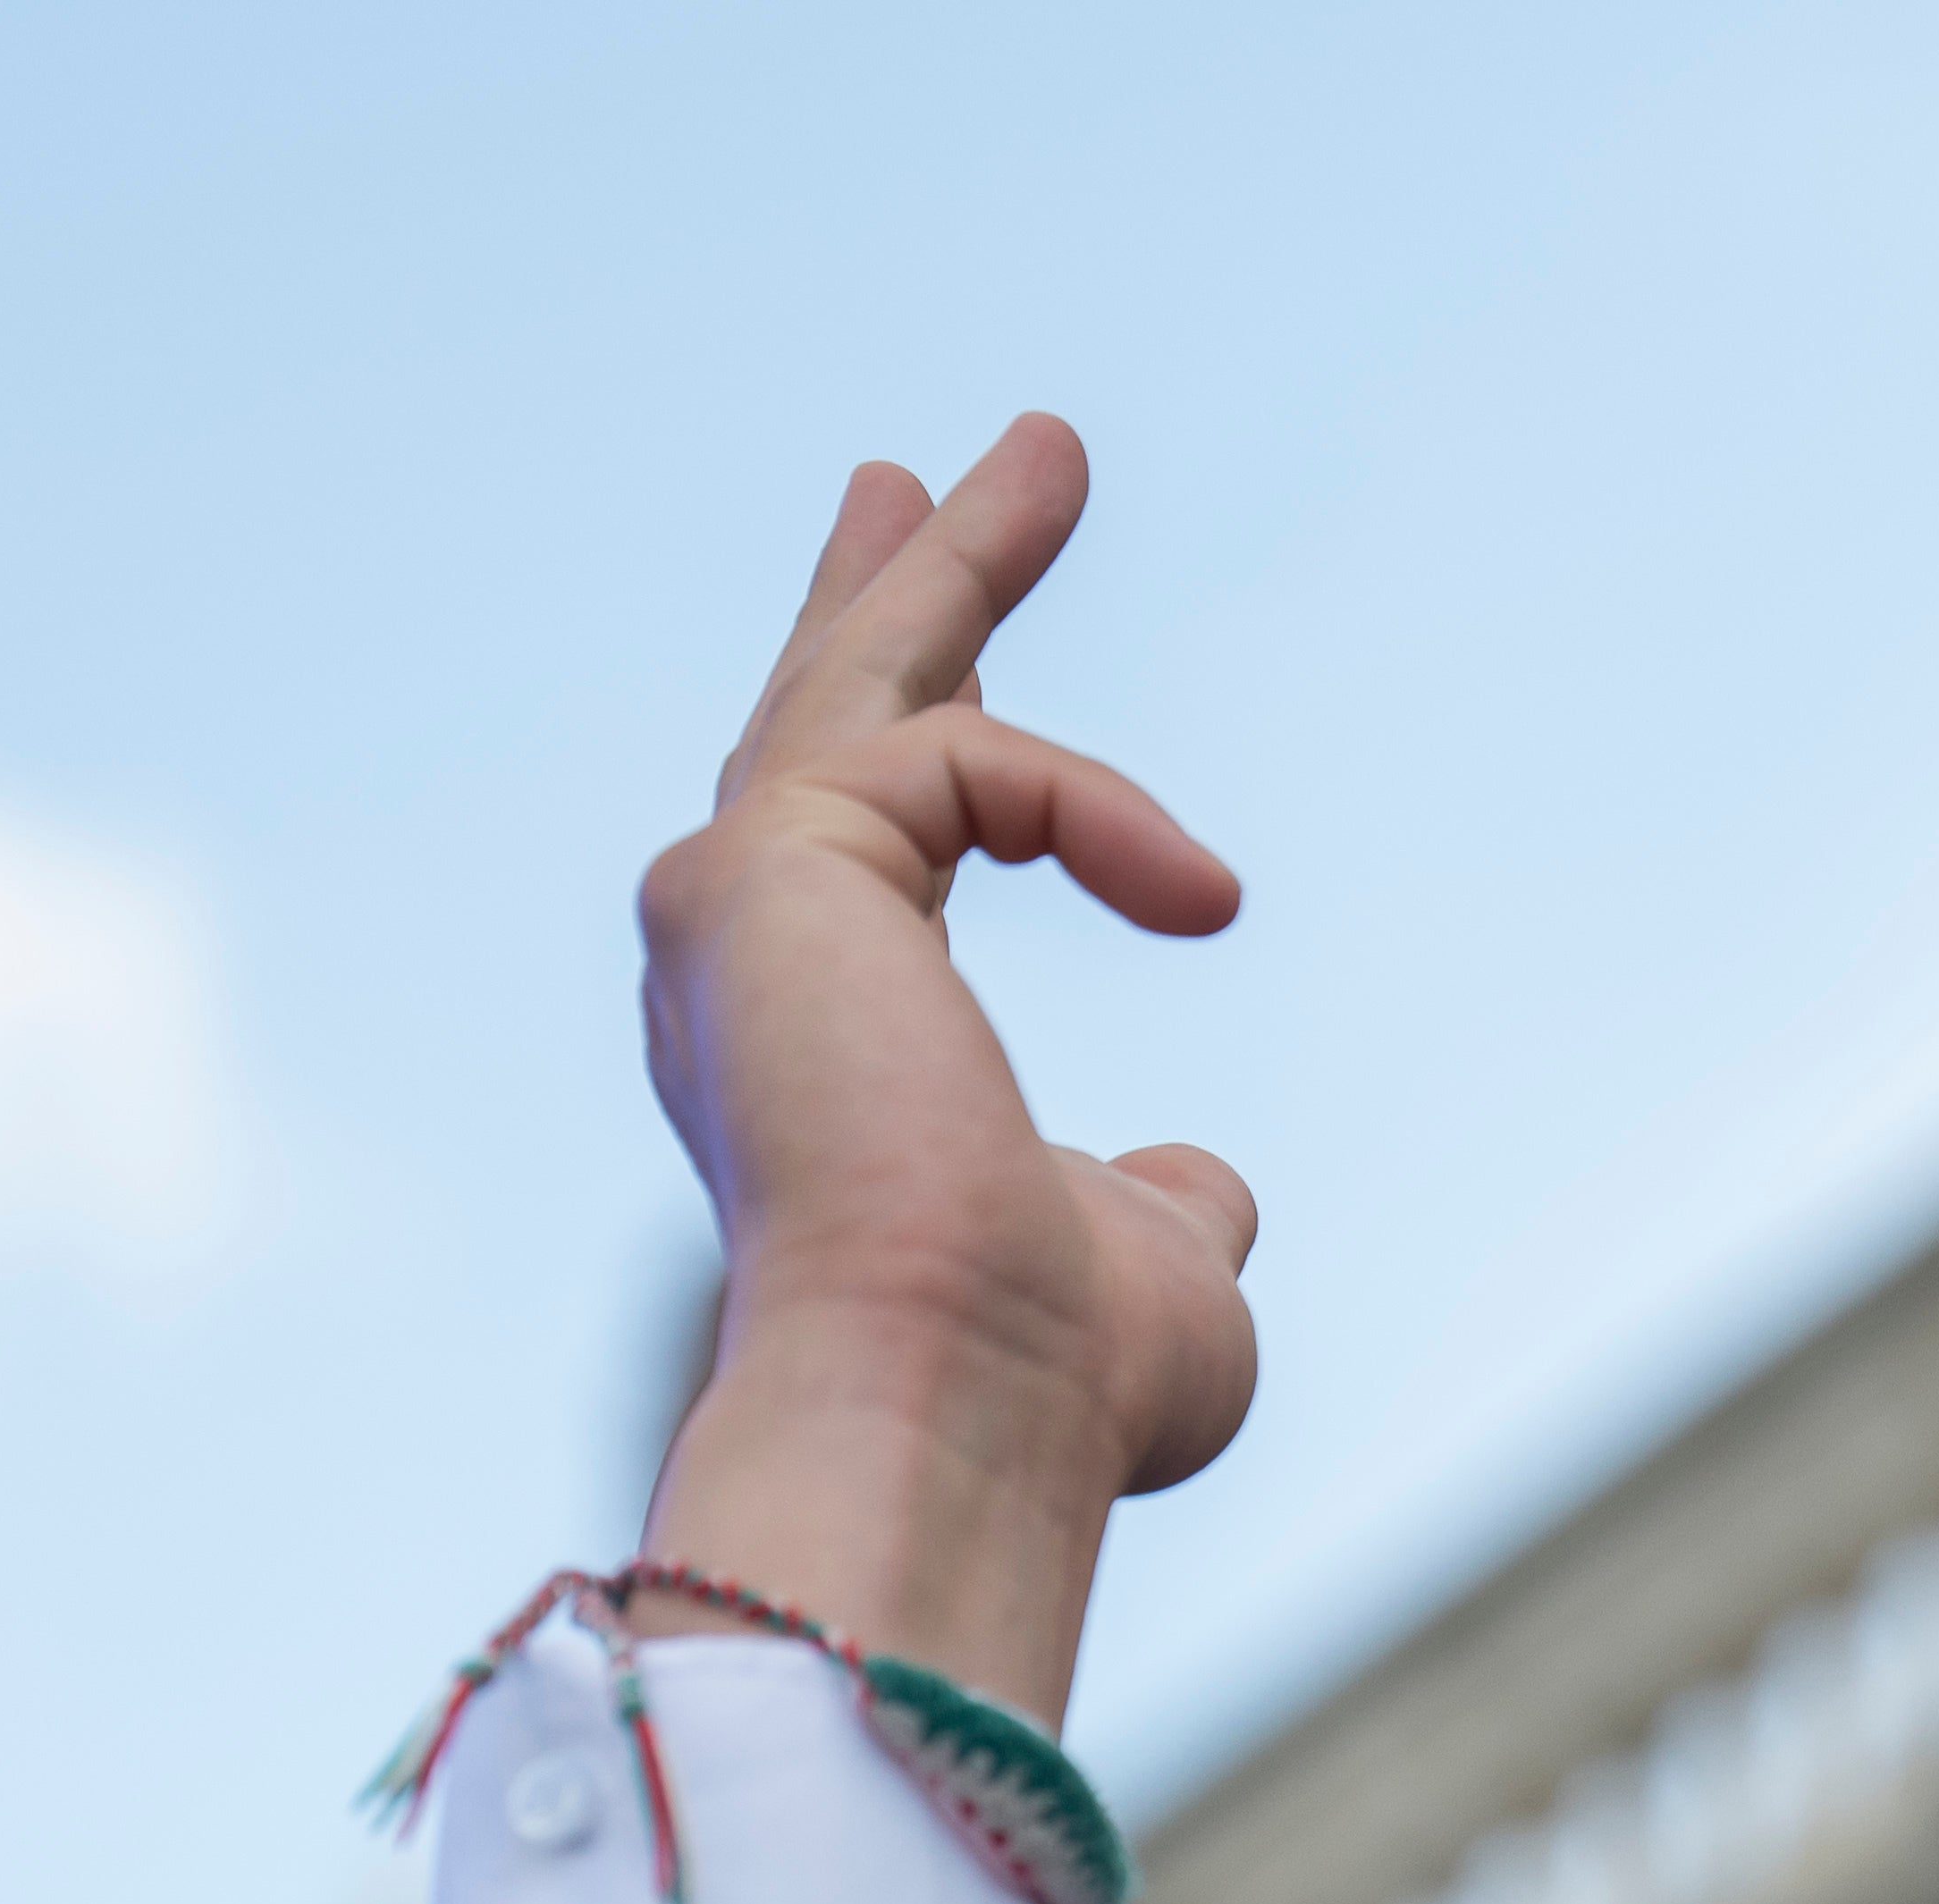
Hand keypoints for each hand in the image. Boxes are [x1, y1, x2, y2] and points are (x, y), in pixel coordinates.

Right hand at [629, 411, 1259, 1726]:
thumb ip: (1162, 1205)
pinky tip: (1191, 894)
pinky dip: (1094, 815)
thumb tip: (1205, 1187)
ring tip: (1049, 453)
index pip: (875, 857)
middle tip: (944, 471)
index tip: (1003, 672)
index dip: (955, 752)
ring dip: (953, 564)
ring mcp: (734, 916)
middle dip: (904, 589)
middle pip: (827, 730)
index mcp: (821, 1055)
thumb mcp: (1147, 1274)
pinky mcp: (764, 868)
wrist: (947, 1415)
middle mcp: (747, 977)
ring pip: (854, 686)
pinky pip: (967, 764)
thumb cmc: (1045, 1393)